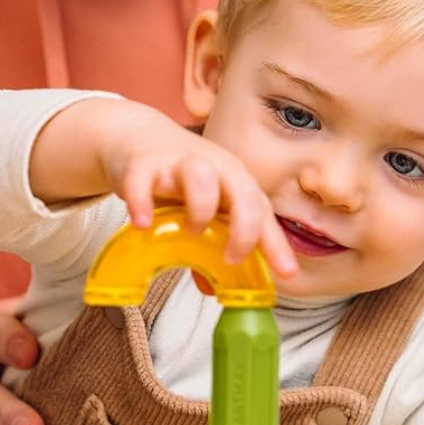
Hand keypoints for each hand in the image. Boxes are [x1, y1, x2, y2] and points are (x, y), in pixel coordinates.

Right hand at [99, 105, 297, 279]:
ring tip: (190, 232)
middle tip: (232, 258)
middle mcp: (214, 168)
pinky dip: (142, 203)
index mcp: (234, 180)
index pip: (262, 212)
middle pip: (243, 192)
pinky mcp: (143, 163)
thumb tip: (214, 288)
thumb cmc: (178, 176)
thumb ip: (212, 240)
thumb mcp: (204, 204)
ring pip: (200, 176)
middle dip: (245, 228)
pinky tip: (142, 224)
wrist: (137, 136)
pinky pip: (142, 180)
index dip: (276, 243)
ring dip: (201, 209)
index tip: (286, 273)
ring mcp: (178, 163)